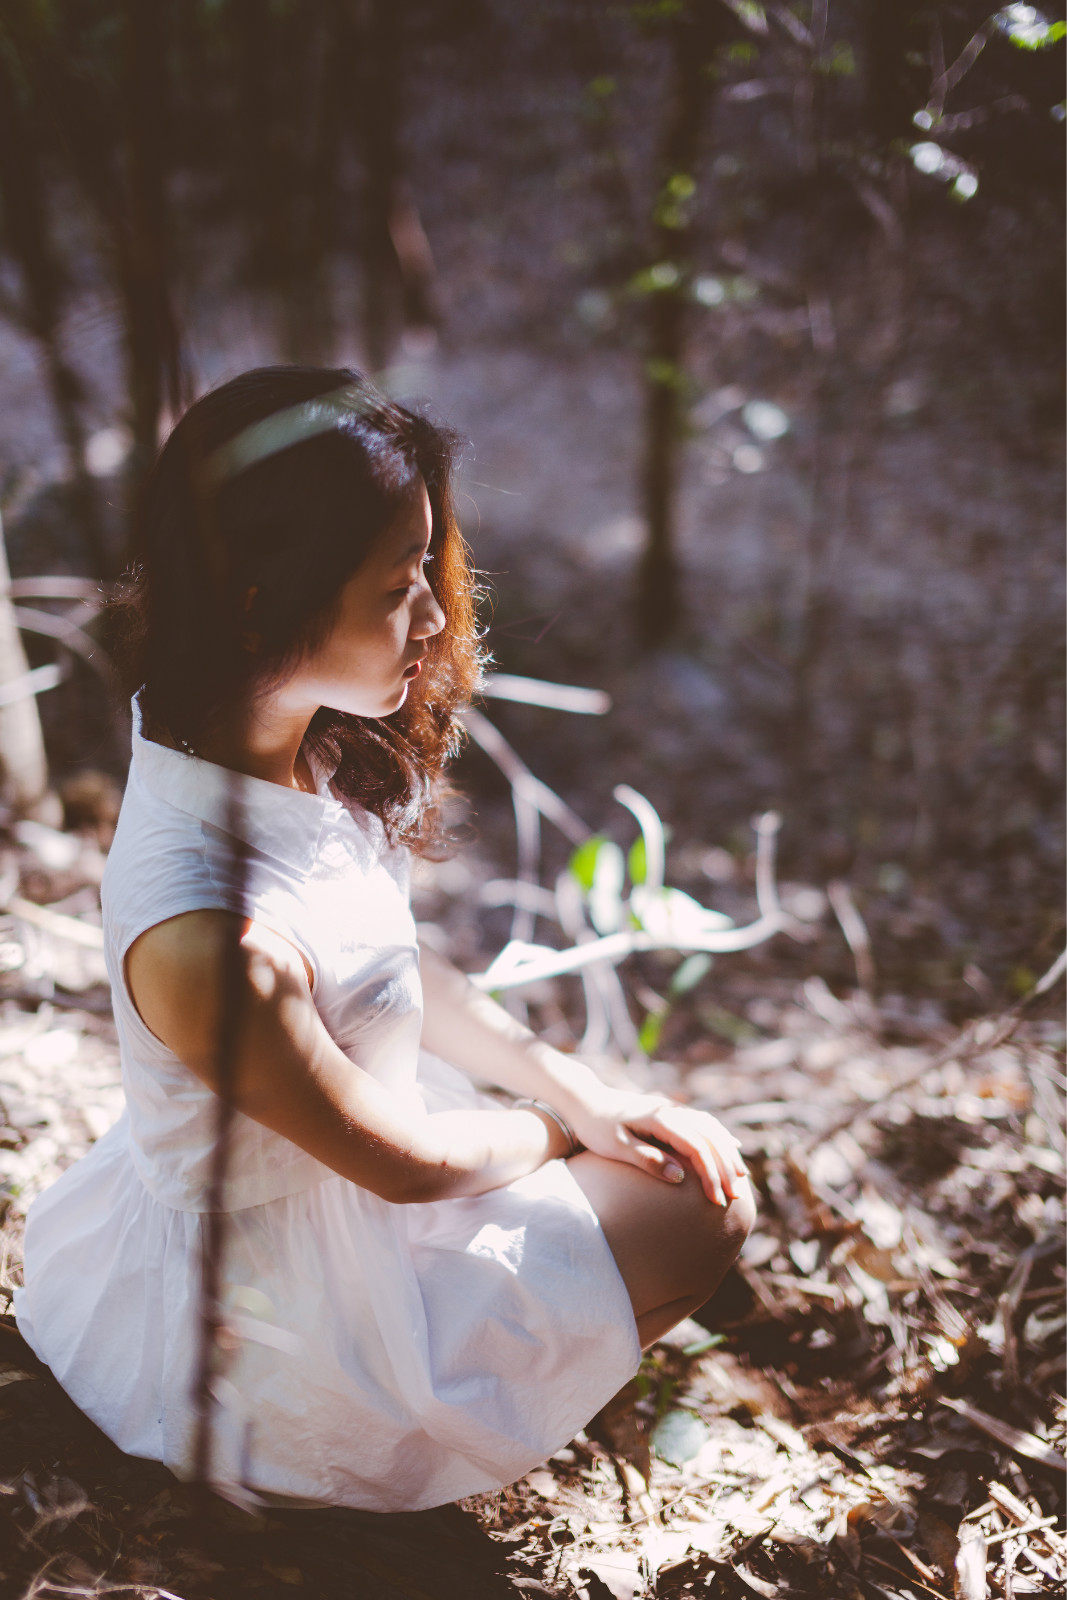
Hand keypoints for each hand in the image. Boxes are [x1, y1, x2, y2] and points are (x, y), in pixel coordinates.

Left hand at [566, 1086, 748, 1206]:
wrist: (586, 1102)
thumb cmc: (596, 1128)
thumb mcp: (616, 1147)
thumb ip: (647, 1160)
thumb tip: (680, 1177)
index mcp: (660, 1118)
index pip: (696, 1146)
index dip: (710, 1174)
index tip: (715, 1200)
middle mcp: (671, 1110)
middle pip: (710, 1137)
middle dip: (725, 1167)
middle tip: (734, 1197)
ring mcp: (673, 1109)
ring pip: (711, 1128)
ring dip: (727, 1152)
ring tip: (739, 1177)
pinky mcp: (671, 1113)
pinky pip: (703, 1123)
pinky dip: (719, 1136)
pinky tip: (731, 1146)